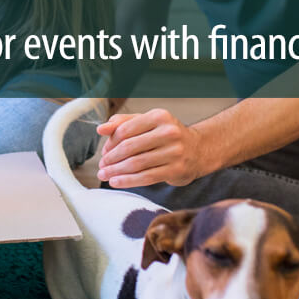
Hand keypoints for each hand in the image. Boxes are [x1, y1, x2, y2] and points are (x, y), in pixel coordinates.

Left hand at [95, 109, 215, 188]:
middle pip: (130, 147)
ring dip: (116, 171)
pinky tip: (116, 182)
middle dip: (111, 159)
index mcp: (159, 116)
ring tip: (105, 175)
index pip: (126, 129)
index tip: (104, 152)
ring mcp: (175, 152)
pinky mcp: (176, 170)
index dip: (110, 142)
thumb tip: (100, 128)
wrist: (198, 150)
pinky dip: (128, 181)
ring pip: (136, 164)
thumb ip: (123, 122)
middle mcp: (169, 132)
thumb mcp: (147, 123)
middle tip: (101, 166)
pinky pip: (146, 177)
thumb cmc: (166, 136)